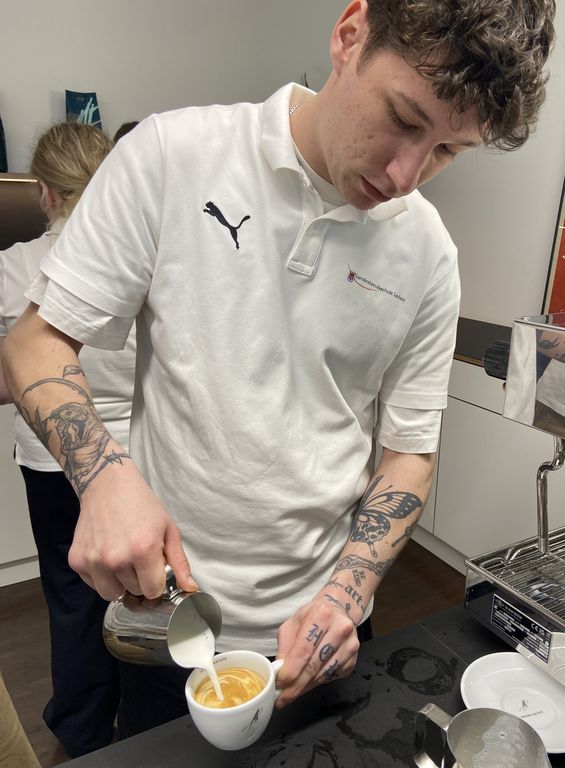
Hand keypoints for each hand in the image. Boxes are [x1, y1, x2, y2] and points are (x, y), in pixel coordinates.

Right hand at [68, 456, 196, 599]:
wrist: (107, 485)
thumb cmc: (141, 504)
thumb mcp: (168, 529)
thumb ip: (179, 562)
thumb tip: (190, 588)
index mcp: (143, 550)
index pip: (153, 591)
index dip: (157, 582)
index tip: (155, 570)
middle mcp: (116, 558)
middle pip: (134, 592)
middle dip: (140, 580)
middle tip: (138, 558)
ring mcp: (94, 561)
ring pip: (112, 594)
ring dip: (120, 583)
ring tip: (123, 559)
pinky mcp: (77, 560)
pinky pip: (94, 585)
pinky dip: (102, 576)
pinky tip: (107, 555)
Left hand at [274, 596, 359, 707]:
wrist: (338, 611)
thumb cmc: (313, 616)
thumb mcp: (294, 622)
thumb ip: (285, 645)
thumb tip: (279, 672)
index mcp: (321, 615)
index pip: (304, 649)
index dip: (291, 671)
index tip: (279, 684)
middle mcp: (340, 629)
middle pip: (314, 665)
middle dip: (296, 685)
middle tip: (282, 698)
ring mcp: (350, 645)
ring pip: (324, 675)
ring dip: (306, 687)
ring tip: (292, 692)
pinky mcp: (354, 659)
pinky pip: (332, 677)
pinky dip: (317, 683)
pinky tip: (308, 682)